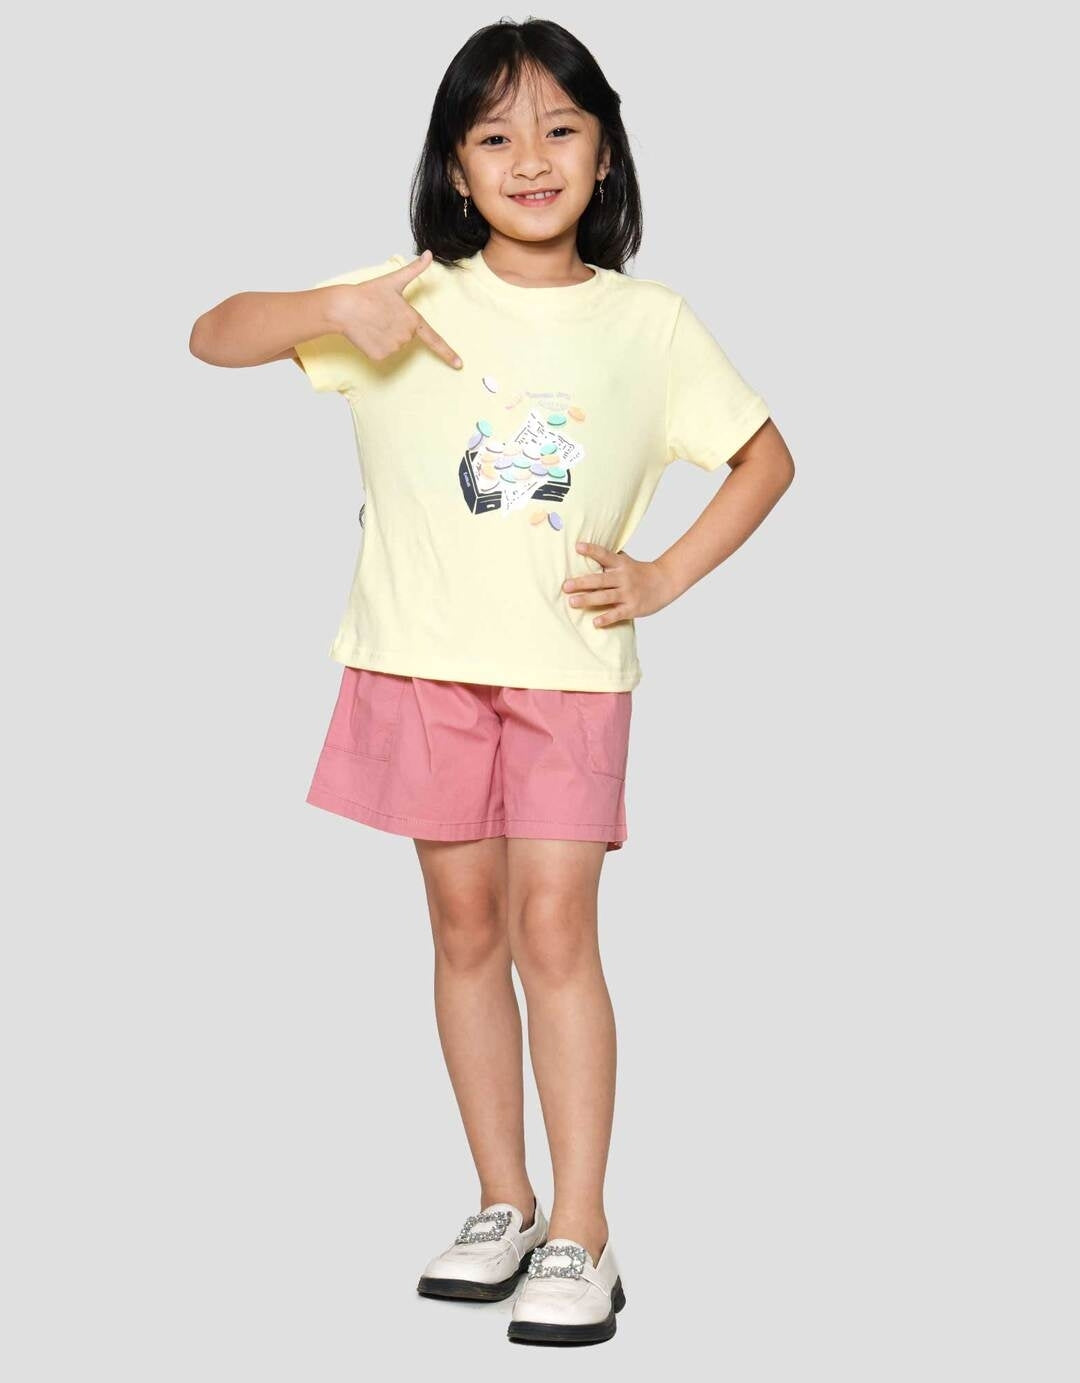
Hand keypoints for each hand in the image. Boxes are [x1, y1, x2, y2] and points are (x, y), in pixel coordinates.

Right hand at [333, 250, 462, 370]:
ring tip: (372, 322)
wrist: (344, 307)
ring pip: (393, 345)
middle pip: (406, 336)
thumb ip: (415, 270)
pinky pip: (381, 353)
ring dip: (384, 336)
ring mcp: (393, 348)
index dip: (448, 354)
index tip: (459, 365)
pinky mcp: (380, 356)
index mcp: (413, 319)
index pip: (435, 340)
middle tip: (380, 315)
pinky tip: (367, 333)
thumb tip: (429, 254)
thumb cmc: (368, 293)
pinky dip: (374, 345)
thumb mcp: (394, 280)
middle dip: (395, 327)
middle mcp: (406, 336)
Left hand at [563, 541, 678, 626]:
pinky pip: (617, 614)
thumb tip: (585, 549)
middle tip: (565, 586)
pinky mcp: (633, 608)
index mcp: (621, 564)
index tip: (577, 547)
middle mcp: (623, 578)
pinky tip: (595, 622)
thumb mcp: (626, 561)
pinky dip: (606, 618)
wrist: (665, 582)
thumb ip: (609, 559)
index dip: (591, 550)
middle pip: (600, 579)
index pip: (604, 555)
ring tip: (572, 602)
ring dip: (588, 600)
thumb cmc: (640, 572)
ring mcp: (628, 593)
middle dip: (582, 583)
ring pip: (606, 597)